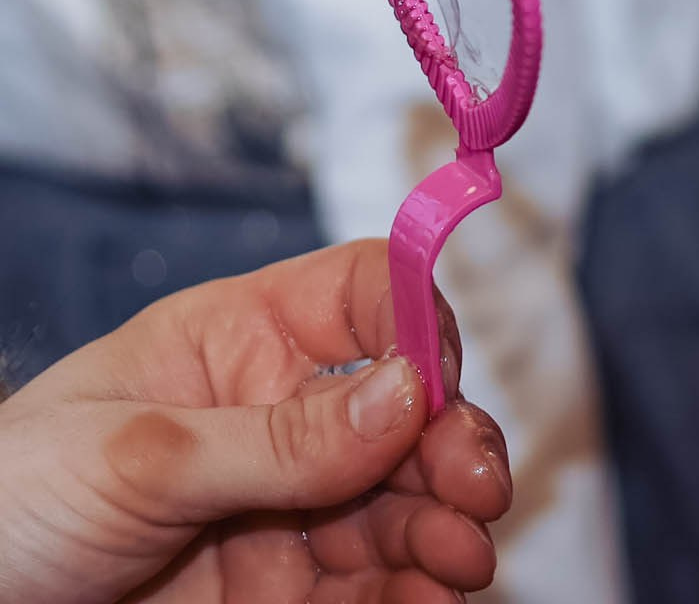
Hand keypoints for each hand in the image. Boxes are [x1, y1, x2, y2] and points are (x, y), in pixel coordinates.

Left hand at [0, 239, 512, 603]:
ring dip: (446, 527)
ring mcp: (285, 507)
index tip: (440, 386)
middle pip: (407, 410)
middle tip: (477, 494)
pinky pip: (370, 586)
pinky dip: (413, 593)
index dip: (419, 328)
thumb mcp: (133, 457)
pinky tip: (430, 600)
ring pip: (403, 503)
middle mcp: (279, 416)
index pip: (366, 299)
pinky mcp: (280, 590)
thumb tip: (412, 391)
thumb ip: (276, 436)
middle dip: (453, 447)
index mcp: (239, 342)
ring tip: (462, 563)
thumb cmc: (2, 502)